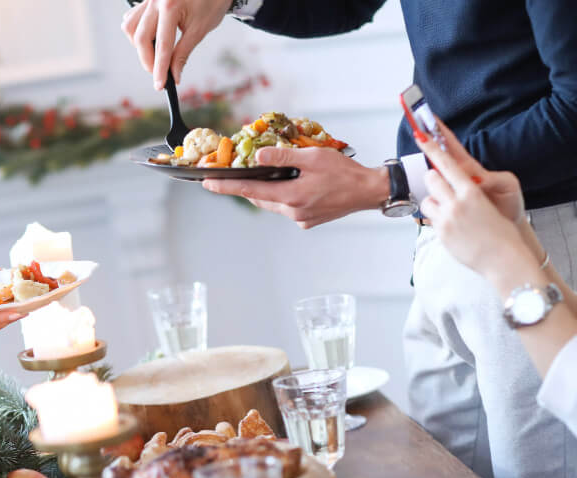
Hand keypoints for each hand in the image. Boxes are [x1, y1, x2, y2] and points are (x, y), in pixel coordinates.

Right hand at [121, 0, 231, 88]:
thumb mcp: (200, 29)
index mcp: (171, 6)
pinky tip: (150, 38)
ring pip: (131, 27)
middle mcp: (156, 0)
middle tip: (158, 74)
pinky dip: (137, 31)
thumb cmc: (212, 1)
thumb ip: (183, 53)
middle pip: (141, 38)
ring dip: (139, 46)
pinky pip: (133, 17)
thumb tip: (174, 75)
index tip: (160, 86)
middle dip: (148, 61)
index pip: (162, 45)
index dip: (160, 69)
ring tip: (155, 54)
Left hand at [202, 146, 388, 227]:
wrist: (369, 191)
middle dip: (244, 188)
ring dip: (265, 191)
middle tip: (226, 177)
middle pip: (259, 198)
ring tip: (261, 177)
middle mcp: (293, 211)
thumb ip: (283, 157)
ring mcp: (300, 218)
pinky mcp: (308, 220)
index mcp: (292, 196)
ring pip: (273, 203)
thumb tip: (258, 157)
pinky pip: (287, 207)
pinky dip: (283, 195)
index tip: (207, 184)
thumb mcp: (312, 158)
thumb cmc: (344, 172)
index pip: (251, 191)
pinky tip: (289, 184)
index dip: (227, 187)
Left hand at [415, 131, 535, 280]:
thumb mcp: (490, 201)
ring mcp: (446, 219)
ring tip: (451, 212)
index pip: (447, 164)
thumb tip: (459, 183)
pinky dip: (437, 219)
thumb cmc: (500, 228)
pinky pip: (429, 218)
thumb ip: (472, 189)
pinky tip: (454, 227)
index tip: (420, 135)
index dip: (432, 148)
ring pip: (427, 199)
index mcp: (472, 191)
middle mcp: (457, 202)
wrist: (503, 257)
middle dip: (433, 179)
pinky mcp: (440, 233)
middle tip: (442, 186)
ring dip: (434, 202)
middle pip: (431, 178)